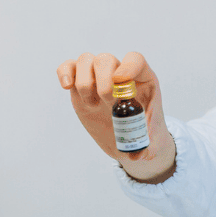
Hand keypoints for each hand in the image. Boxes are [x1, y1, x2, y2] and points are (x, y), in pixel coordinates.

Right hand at [55, 51, 177, 182]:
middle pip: (106, 60)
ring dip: (85, 82)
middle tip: (108, 104)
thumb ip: (146, 148)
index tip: (120, 82)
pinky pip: (70, 67)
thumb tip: (136, 156)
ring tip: (92, 105)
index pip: (135, 60)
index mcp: (142, 80)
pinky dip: (65, 72)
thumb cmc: (143, 134)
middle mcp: (119, 73)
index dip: (127, 66)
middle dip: (103, 81)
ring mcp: (98, 78)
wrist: (128, 139)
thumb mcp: (150, 143)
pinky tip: (66, 86)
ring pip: (86, 60)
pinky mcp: (80, 86)